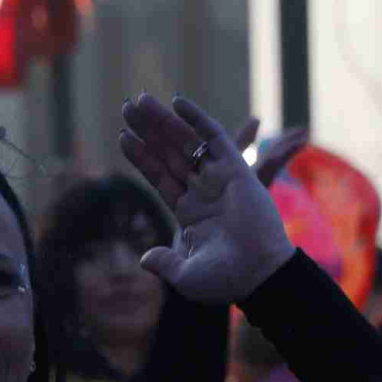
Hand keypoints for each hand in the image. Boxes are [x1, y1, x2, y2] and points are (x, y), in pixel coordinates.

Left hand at [119, 95, 295, 304]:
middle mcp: (202, 192)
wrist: (258, 275)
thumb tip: (145, 258)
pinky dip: (197, 120)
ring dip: (164, 121)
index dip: (142, 158)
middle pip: (169, 154)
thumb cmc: (226, 280)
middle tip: (126, 107)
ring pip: (187, 142)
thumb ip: (165, 262)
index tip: (123, 137)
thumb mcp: (186, 275)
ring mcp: (219, 179)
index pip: (159, 178)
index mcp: (189, 213)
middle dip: (148, 131)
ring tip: (140, 101)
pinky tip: (178, 103)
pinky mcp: (237, 169)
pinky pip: (214, 137)